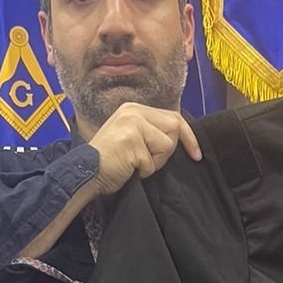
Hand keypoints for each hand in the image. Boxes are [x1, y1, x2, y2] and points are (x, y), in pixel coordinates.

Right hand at [87, 103, 201, 193]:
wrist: (86, 174)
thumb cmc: (110, 163)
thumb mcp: (133, 140)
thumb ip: (152, 133)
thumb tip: (180, 138)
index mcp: (134, 108)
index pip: (174, 117)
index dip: (188, 137)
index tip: (196, 154)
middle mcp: (133, 110)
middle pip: (174, 127)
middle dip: (166, 151)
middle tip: (144, 161)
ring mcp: (132, 123)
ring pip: (167, 144)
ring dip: (155, 161)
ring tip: (133, 163)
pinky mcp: (131, 139)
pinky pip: (153, 160)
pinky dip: (144, 170)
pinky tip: (128, 168)